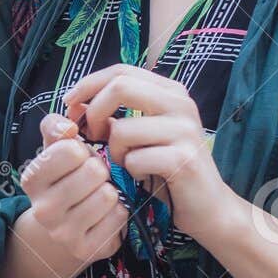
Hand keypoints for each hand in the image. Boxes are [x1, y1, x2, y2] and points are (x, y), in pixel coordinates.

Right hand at [18, 113, 128, 269]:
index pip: (70, 150)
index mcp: (31, 180)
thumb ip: (56, 126)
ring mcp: (63, 233)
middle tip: (91, 180)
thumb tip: (70, 121)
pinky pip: (119, 216)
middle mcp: (43, 209)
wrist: (59, 231)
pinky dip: (117, 212)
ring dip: (110, 192)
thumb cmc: (63, 180)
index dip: (82, 151)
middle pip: (94, 171)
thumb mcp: (53, 150)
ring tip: (96, 197)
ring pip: (108, 195)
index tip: (77, 161)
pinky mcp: (86, 250)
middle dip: (99, 171)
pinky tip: (103, 216)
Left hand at [63, 64, 245, 244]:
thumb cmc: (165, 168)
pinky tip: (143, 176)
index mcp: (170, 91)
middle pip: (120, 86)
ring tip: (128, 163)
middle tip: (92, 136)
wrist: (208, 206)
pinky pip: (134, 159)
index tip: (70, 104)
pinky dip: (130, 171)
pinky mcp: (184, 159)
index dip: (88, 84)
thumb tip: (75, 101)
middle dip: (94, 112)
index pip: (121, 70)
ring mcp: (185, 130)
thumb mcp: (141, 133)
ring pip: (122, 129)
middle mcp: (181, 103)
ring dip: (114, 152)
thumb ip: (115, 113)